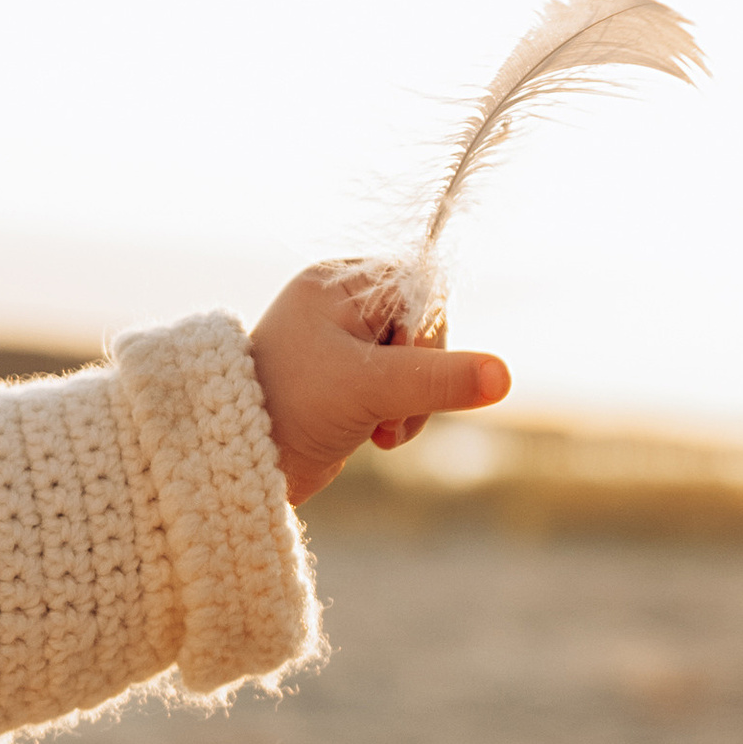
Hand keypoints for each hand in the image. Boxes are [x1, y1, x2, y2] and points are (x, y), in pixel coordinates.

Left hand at [249, 264, 509, 507]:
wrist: (238, 460)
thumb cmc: (291, 408)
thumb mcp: (371, 389)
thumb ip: (439, 379)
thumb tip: (504, 376)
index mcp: (337, 283)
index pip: (421, 285)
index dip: (429, 330)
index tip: (406, 365)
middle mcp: (340, 306)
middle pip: (424, 327)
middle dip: (421, 376)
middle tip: (393, 409)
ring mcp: (343, 345)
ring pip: (418, 364)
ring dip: (412, 403)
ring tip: (383, 430)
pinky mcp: (346, 382)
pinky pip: (400, 388)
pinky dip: (399, 415)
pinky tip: (376, 437)